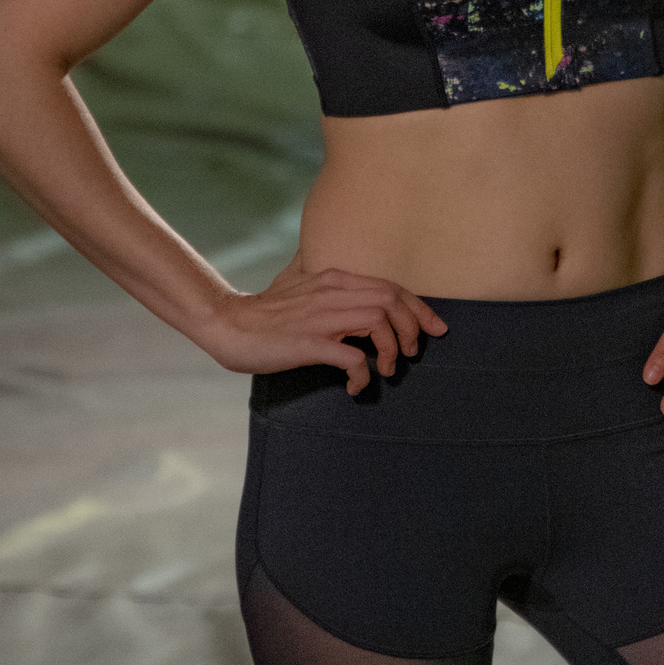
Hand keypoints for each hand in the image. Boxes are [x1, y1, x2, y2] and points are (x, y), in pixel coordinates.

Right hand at [202, 253, 445, 394]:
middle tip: (411, 354)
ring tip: (386, 369)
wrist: (228, 325)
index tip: (435, 329)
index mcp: (334, 278)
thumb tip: (351, 291)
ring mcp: (321, 317)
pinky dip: (364, 374)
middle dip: (413, 328)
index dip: (419, 308)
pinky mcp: (310, 343)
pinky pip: (353, 358)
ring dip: (391, 349)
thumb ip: (326, 283)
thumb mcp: (301, 286)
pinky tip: (355, 386)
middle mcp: (332, 292)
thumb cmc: (266, 314)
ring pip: (379, 322)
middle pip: (392, 301)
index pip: (391, 287)